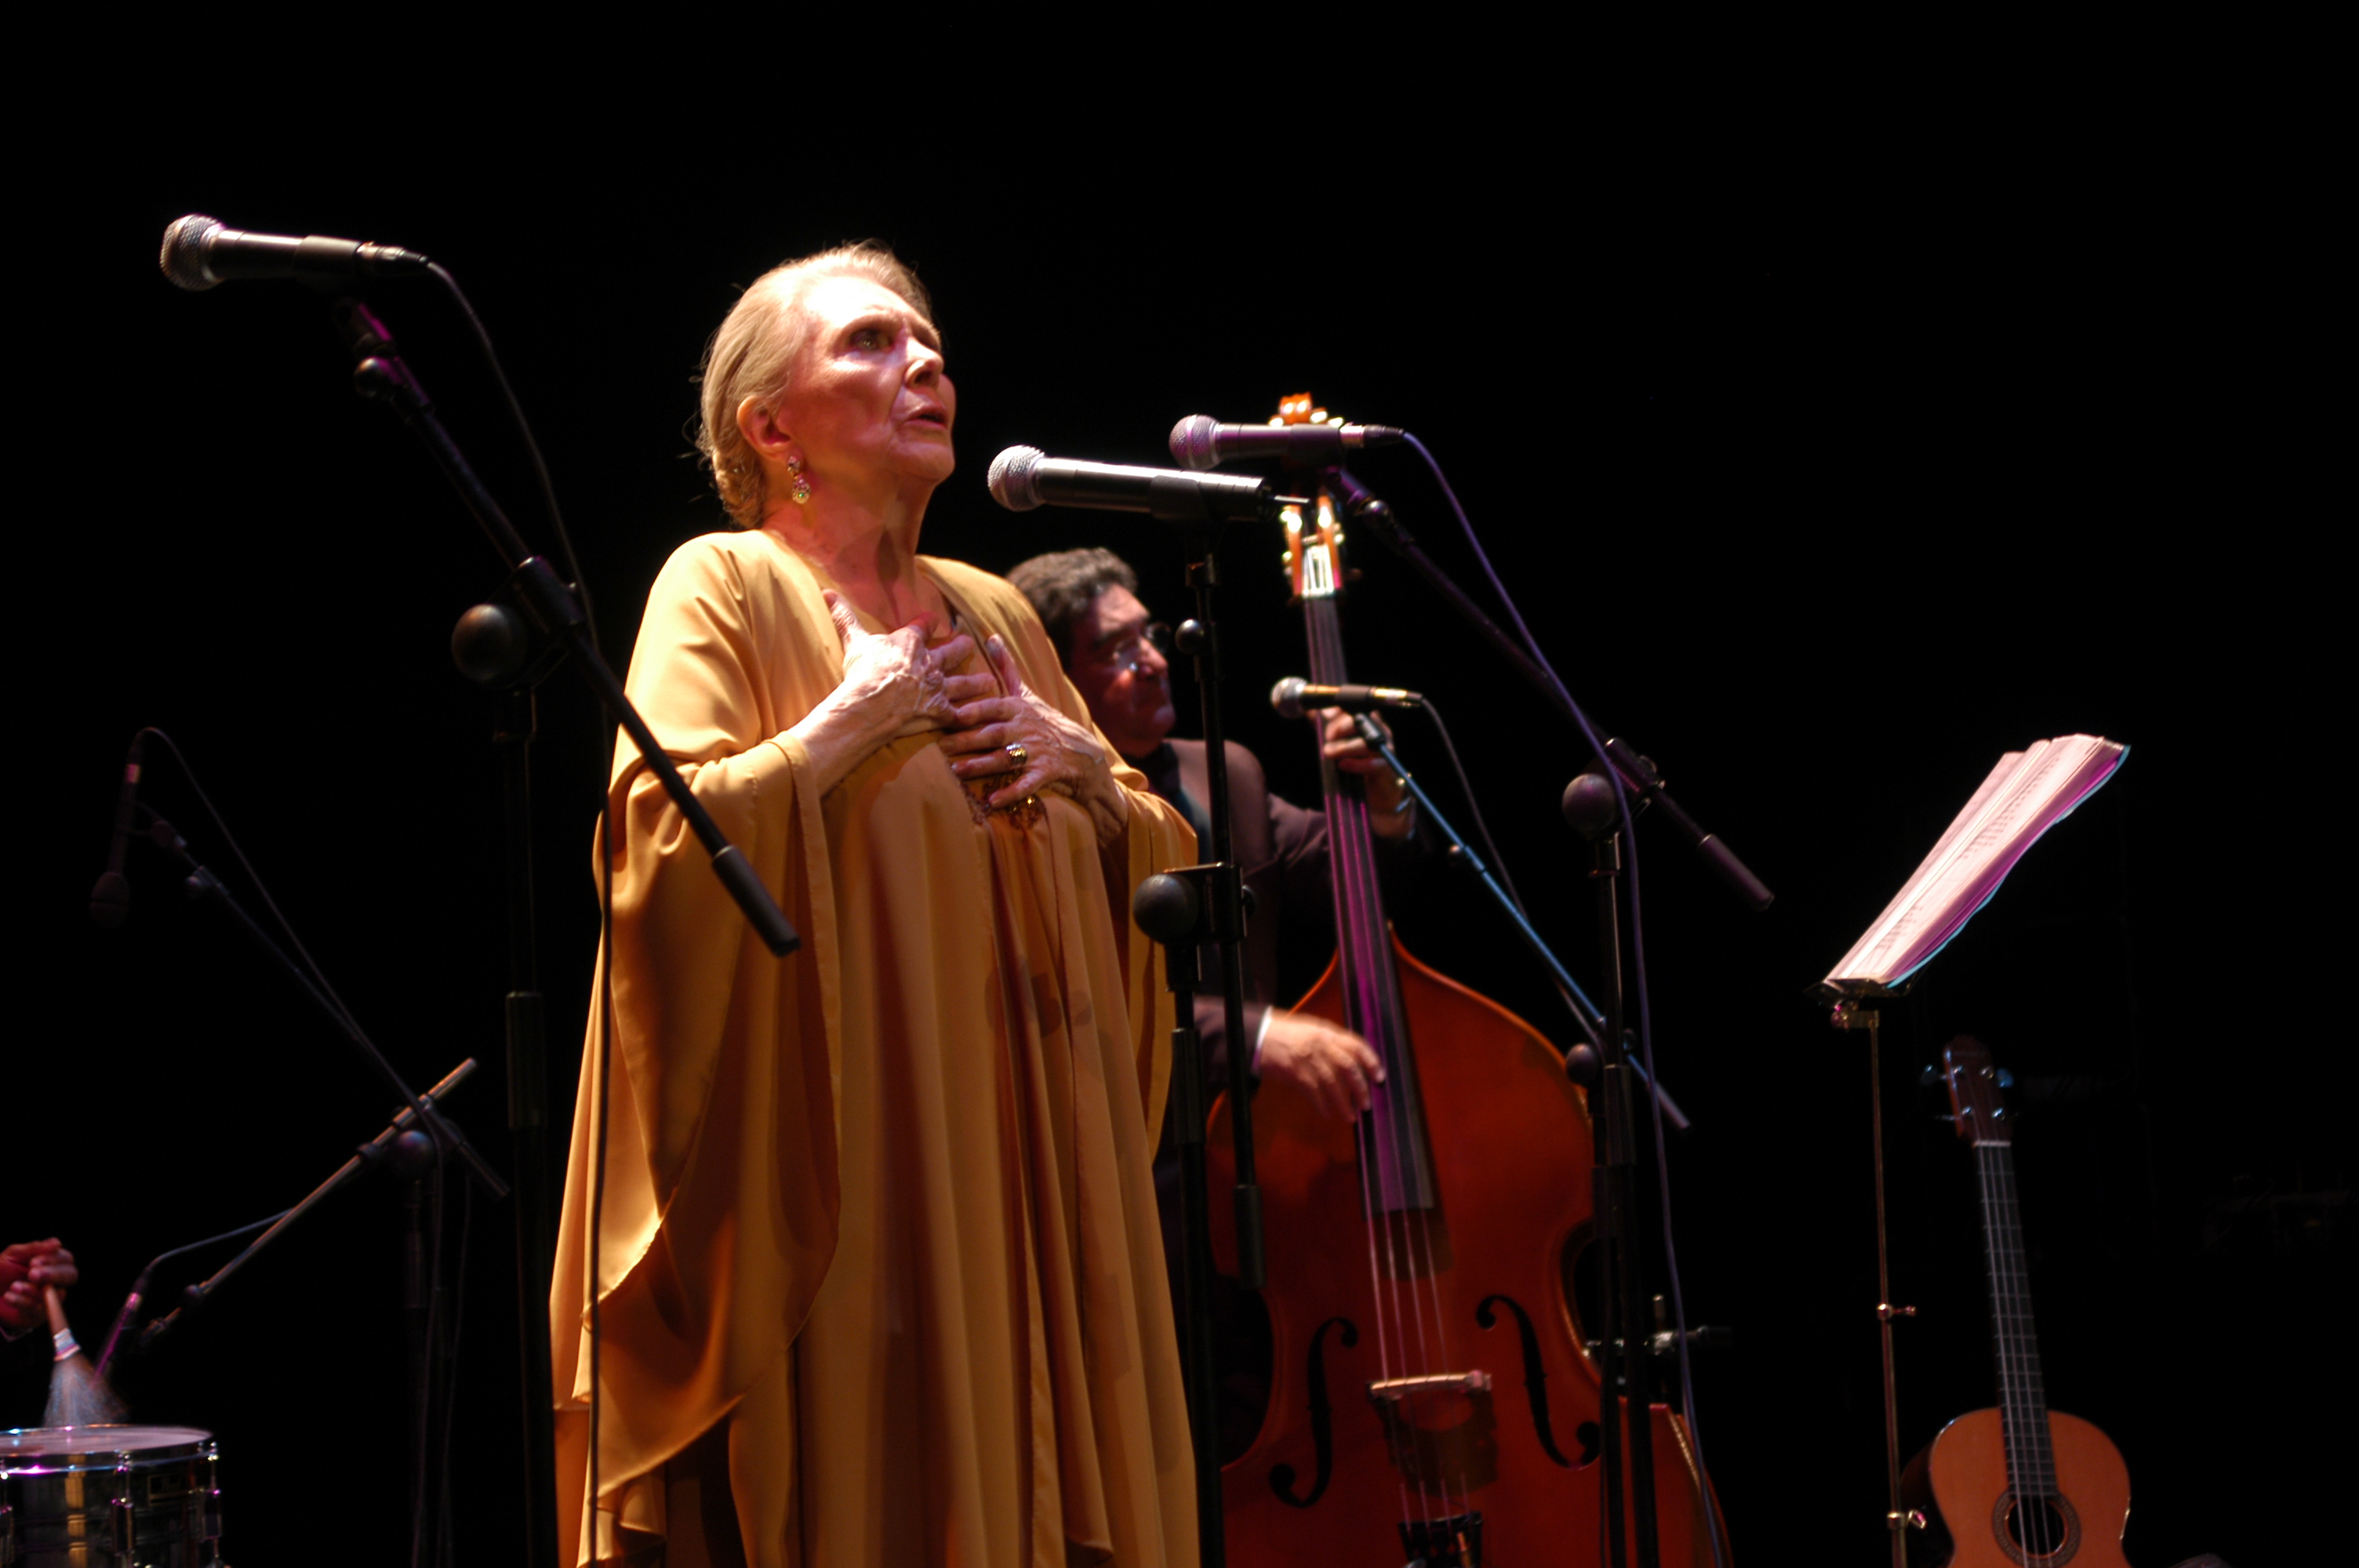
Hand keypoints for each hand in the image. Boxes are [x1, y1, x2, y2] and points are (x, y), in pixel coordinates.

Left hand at [0, 1238, 75, 1334]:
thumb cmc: (1, 1273)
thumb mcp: (12, 1256)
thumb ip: (33, 1249)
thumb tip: (56, 1243)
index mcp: (52, 1264)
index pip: (66, 1259)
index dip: (53, 1260)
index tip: (33, 1262)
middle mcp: (55, 1281)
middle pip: (70, 1275)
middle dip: (52, 1274)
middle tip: (32, 1274)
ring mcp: (48, 1298)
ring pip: (54, 1294)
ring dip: (33, 1290)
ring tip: (14, 1286)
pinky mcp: (38, 1315)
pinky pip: (38, 1310)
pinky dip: (22, 1302)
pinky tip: (9, 1297)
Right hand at [823, 590, 985, 736]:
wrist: (871, 704)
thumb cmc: (863, 671)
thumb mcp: (853, 640)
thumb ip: (844, 616)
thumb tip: (827, 592)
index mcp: (910, 643)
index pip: (925, 626)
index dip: (930, 623)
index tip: (936, 621)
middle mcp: (930, 663)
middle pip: (952, 651)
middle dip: (962, 647)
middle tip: (970, 644)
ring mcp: (938, 688)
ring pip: (964, 683)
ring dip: (976, 682)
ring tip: (988, 681)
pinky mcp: (941, 712)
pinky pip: (961, 714)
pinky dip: (970, 716)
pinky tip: (978, 716)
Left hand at [940, 634, 1128, 836]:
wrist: (1082, 752)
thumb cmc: (1046, 721)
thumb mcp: (1027, 694)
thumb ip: (1006, 668)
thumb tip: (991, 636)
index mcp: (1019, 709)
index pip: (993, 707)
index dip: (973, 711)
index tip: (950, 714)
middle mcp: (1027, 728)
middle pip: (993, 734)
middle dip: (967, 740)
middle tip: (941, 747)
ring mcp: (1037, 751)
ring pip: (1005, 758)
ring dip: (981, 766)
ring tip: (957, 771)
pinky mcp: (1046, 773)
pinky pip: (1027, 783)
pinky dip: (1011, 792)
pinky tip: (992, 802)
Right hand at [1257, 1011, 1385, 1121]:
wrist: (1262, 1037)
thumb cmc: (1289, 1034)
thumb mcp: (1314, 1030)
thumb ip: (1332, 1042)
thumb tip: (1353, 1060)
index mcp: (1327, 1033)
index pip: (1356, 1045)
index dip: (1371, 1061)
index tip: (1380, 1077)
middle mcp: (1321, 1046)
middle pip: (1348, 1068)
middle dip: (1360, 1088)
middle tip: (1366, 1104)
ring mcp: (1309, 1061)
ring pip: (1333, 1085)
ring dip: (1344, 1104)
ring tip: (1351, 1117)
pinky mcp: (1297, 1075)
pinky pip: (1315, 1095)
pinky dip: (1323, 1107)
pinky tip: (1328, 1114)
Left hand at [1321, 710, 1411, 837]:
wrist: (1377, 797)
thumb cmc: (1358, 766)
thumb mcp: (1341, 744)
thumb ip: (1329, 727)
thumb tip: (1312, 711)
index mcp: (1369, 723)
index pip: (1357, 707)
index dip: (1341, 710)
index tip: (1326, 715)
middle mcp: (1380, 733)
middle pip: (1363, 721)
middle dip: (1341, 727)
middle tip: (1328, 737)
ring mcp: (1385, 751)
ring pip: (1367, 743)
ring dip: (1344, 747)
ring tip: (1329, 752)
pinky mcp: (1386, 770)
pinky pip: (1373, 764)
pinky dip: (1356, 764)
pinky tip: (1343, 765)